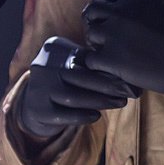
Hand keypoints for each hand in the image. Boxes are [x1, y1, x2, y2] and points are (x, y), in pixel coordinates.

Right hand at [16, 36, 139, 139]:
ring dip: (99, 101)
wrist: (34, 104)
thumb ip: (92, 65)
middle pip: (80, 77)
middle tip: (128, 92)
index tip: (128, 77)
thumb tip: (125, 73)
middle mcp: (43, 66)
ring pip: (73, 96)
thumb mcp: (73, 65)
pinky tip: (97, 116)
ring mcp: (38, 88)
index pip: (84, 59)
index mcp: (54, 48)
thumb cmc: (63, 80)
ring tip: (119, 103)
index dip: (108, 69)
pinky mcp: (38, 110)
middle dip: (107, 85)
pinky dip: (82, 116)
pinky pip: (63, 115)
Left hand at [82, 0, 163, 96]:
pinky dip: (98, 66)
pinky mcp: (112, 59)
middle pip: (91, 12)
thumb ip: (143, 8)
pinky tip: (113, 71)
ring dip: (97, 46)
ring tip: (112, 57)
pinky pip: (91, 59)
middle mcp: (121, 12)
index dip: (103, 7)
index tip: (107, 18)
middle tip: (104, 38)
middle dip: (95, 23)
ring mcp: (114, 35)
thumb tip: (131, 13)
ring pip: (90, 36)